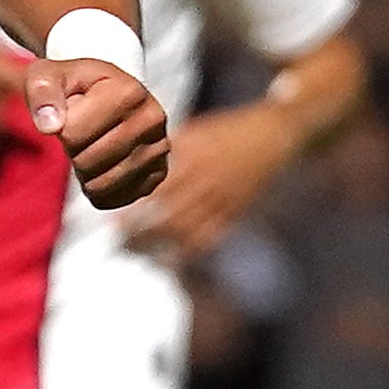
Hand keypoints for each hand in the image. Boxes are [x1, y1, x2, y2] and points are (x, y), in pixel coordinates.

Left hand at [29, 58, 168, 209]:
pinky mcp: (157, 174)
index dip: (60, 130)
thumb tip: (49, 126)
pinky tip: (99, 167)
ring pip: (101, 184)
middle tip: (78, 135)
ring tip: (89, 148)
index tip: (69, 114)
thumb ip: (43, 94)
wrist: (104, 92)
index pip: (73, 134)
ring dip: (83, 173)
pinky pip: (114, 199)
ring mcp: (159, 148)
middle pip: (87, 161)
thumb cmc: (72, 85)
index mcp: (128, 91)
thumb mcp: (48, 76)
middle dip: (72, 152)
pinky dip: (98, 190)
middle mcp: (152, 119)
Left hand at [119, 98, 301, 263]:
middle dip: (139, 235)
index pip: (155, 191)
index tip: (112, 221)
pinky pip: (209, 238)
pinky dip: (188, 252)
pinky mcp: (236, 213)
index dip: (133, 209)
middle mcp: (207, 182)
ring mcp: (223, 200)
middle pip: (167, 217)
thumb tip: (136, 163)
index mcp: (194, 158)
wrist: (276, 136)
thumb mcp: (197, 129)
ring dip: (159, 247)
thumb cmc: (230, 130)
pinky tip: (170, 259)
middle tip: (117, 245)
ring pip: (186, 232)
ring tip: (137, 254)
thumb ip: (169, 150)